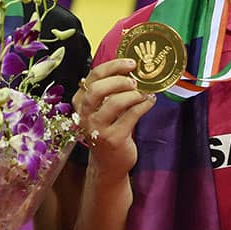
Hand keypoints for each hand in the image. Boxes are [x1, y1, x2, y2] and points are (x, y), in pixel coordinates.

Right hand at [72, 58, 156, 178]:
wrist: (108, 165)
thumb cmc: (107, 131)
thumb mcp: (102, 110)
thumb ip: (110, 91)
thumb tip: (133, 70)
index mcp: (80, 103)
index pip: (93, 77)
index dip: (113, 66)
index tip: (130, 63)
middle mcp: (84, 115)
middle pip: (97, 88)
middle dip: (119, 80)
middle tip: (134, 80)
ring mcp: (97, 128)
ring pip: (114, 102)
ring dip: (133, 94)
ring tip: (143, 93)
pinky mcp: (113, 139)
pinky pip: (131, 115)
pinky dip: (143, 105)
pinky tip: (150, 101)